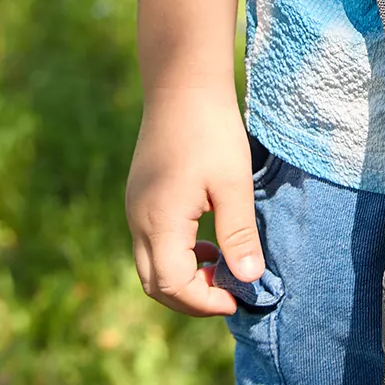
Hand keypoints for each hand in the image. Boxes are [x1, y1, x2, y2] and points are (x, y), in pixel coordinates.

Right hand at [126, 84, 263, 316]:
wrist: (181, 83)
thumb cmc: (211, 129)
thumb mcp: (233, 182)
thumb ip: (239, 234)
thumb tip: (250, 280)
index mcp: (159, 220)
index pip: (173, 286)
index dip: (206, 301)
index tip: (240, 296)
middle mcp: (138, 220)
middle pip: (155, 284)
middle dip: (193, 298)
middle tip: (231, 291)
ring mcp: (135, 208)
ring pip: (151, 266)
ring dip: (184, 278)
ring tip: (223, 266)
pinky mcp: (140, 197)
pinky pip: (152, 243)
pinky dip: (177, 256)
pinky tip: (208, 241)